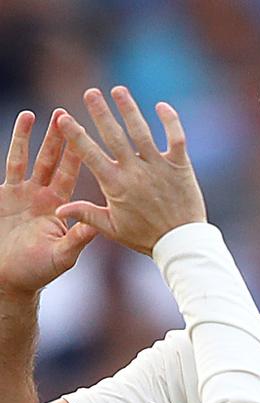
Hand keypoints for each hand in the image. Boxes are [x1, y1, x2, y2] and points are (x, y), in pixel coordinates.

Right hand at [0, 110, 96, 296]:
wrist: (8, 280)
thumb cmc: (38, 271)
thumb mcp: (62, 255)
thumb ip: (76, 239)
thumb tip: (96, 225)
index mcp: (61, 206)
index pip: (71, 173)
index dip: (77, 152)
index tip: (85, 131)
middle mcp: (43, 196)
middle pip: (51, 160)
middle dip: (57, 137)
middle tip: (63, 111)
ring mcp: (22, 194)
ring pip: (27, 160)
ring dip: (30, 138)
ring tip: (33, 114)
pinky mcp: (2, 196)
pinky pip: (7, 169)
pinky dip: (9, 151)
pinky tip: (11, 135)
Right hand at [56, 86, 206, 255]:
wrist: (181, 242)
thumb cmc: (145, 237)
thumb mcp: (113, 228)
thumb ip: (87, 214)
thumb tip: (59, 207)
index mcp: (115, 185)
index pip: (90, 154)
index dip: (76, 134)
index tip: (64, 118)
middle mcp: (135, 171)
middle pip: (114, 136)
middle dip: (100, 112)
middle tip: (90, 92)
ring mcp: (158, 166)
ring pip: (141, 131)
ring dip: (129, 109)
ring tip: (118, 90)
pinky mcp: (180, 166)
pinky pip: (176, 138)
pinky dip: (170, 121)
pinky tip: (161, 106)